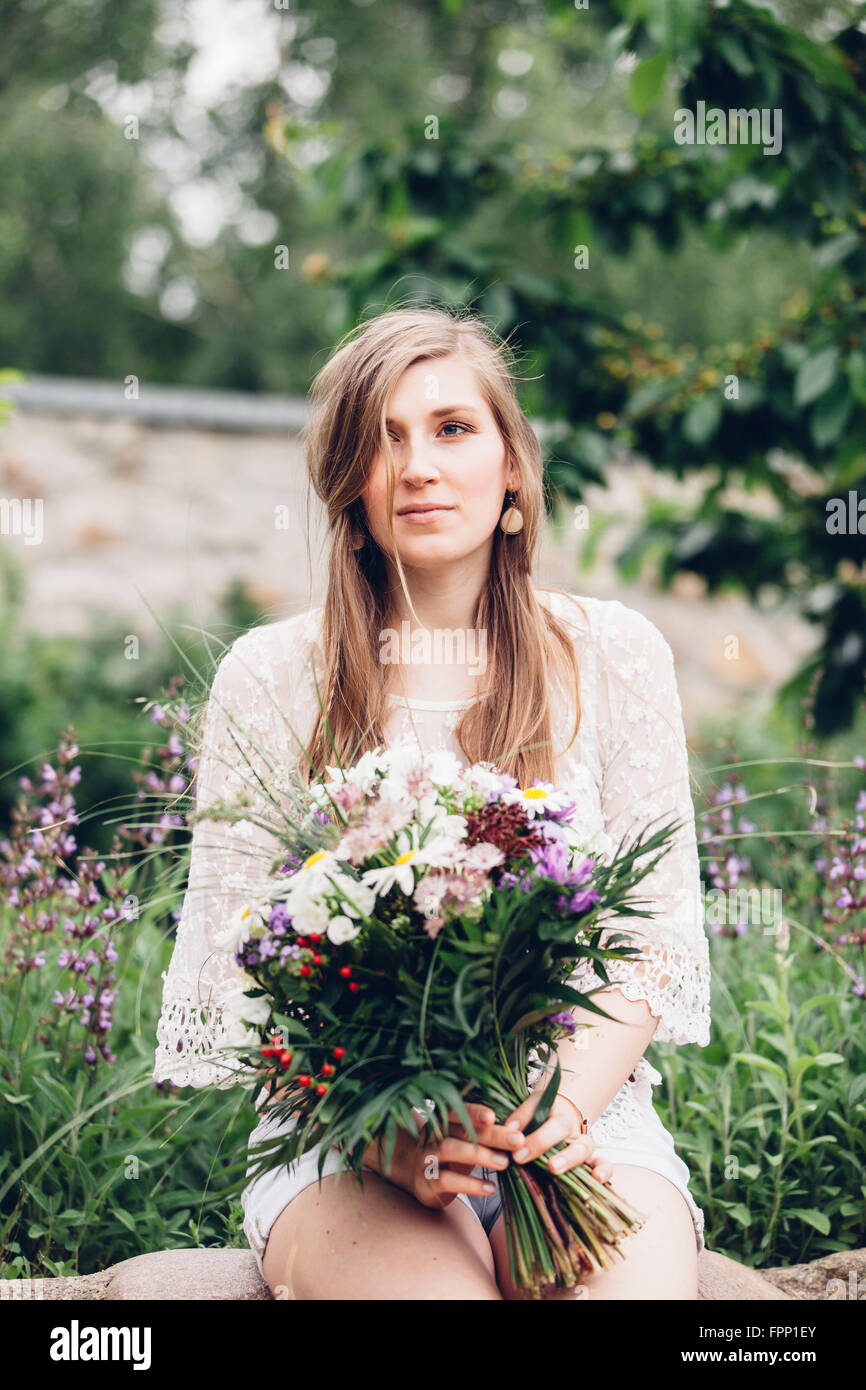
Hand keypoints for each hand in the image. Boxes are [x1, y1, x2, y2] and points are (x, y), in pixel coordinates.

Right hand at [373, 1102, 527, 1212]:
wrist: (414, 1175)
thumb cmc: (450, 1153)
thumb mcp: (463, 1139)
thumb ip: (484, 1132)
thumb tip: (522, 1129)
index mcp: (443, 1119)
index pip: (459, 1110)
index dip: (475, 1112)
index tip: (494, 1116)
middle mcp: (432, 1134)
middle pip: (460, 1130)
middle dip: (490, 1134)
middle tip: (517, 1140)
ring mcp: (425, 1157)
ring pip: (450, 1150)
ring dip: (480, 1155)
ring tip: (505, 1163)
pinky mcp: (425, 1182)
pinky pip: (446, 1180)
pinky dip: (470, 1185)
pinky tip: (490, 1188)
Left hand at [503, 1089, 613, 1184]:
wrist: (562, 1111)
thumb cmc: (543, 1114)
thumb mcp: (532, 1107)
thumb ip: (521, 1116)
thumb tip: (509, 1128)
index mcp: (560, 1118)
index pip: (553, 1127)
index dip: (537, 1141)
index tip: (519, 1154)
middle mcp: (574, 1132)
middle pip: (572, 1142)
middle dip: (562, 1156)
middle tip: (549, 1166)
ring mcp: (584, 1147)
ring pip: (586, 1152)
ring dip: (575, 1162)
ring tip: (561, 1171)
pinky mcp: (592, 1160)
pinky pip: (605, 1164)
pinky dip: (605, 1170)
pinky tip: (598, 1179)